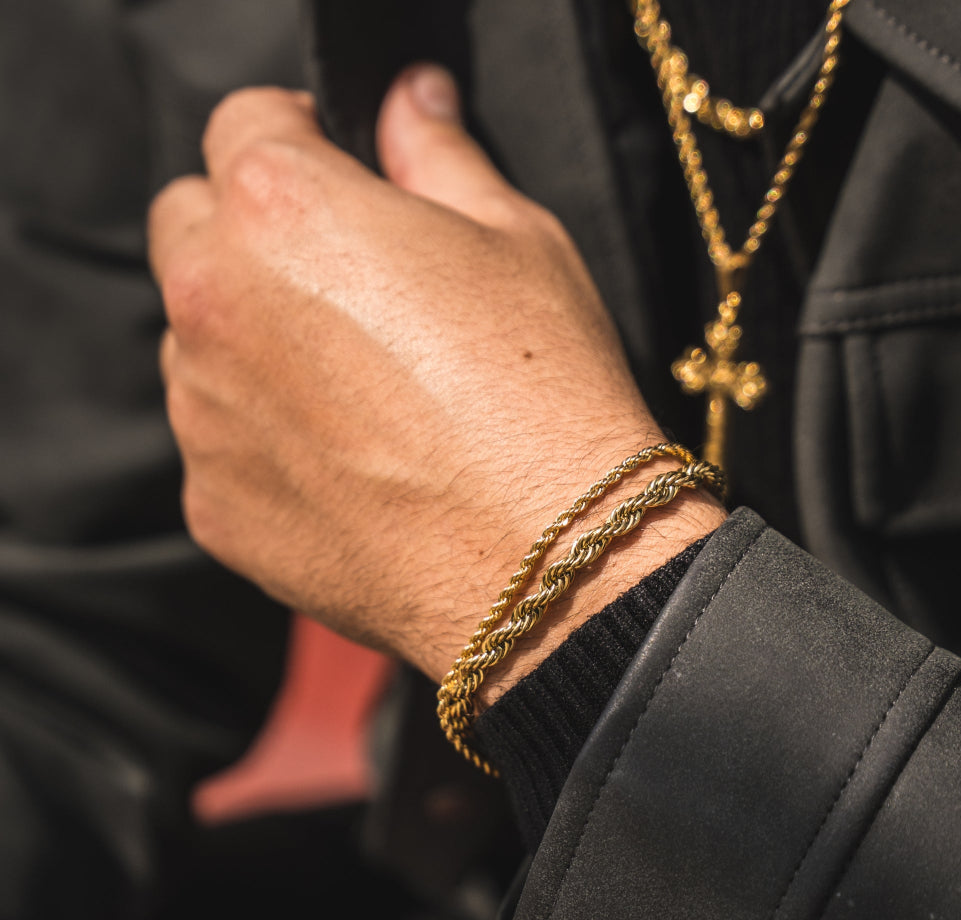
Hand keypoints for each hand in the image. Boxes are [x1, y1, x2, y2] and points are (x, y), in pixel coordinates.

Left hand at [149, 66, 723, 693]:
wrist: (550, 562)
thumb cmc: (548, 392)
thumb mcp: (517, 238)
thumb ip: (437, 152)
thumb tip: (409, 98)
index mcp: (280, 209)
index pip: (243, 124)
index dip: (299, 140)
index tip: (338, 176)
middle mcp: (215, 304)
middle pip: (192, 227)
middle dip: (251, 234)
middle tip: (345, 283)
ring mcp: (206, 416)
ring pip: (199, 342)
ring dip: (254, 342)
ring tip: (359, 390)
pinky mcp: (216, 507)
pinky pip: (221, 443)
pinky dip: (265, 440)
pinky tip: (352, 464)